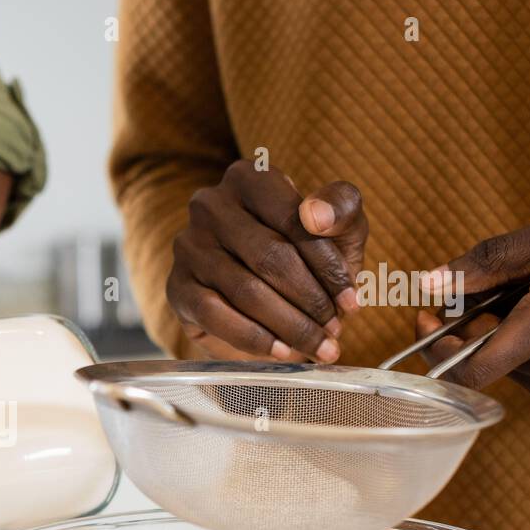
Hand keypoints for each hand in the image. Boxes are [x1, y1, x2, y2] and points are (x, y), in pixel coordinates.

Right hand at [167, 159, 367, 362]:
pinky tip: (282, 351)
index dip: (328, 267)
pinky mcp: (177, 286)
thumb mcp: (336, 226)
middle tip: (335, 331)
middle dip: (310, 301)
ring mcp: (189, 246)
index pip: (293, 221)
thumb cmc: (304, 253)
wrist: (262, 293)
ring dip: (289, 326)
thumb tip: (316, 214)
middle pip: (269, 258)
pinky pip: (216, 315)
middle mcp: (210, 205)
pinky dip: (254, 339)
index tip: (352, 302)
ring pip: (246, 291)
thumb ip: (341, 208)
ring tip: (318, 346)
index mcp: (249, 178)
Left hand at [417, 207, 529, 407]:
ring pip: (501, 365)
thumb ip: (494, 259)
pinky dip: (523, 346)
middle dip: (469, 327)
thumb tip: (432, 283)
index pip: (468, 370)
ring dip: (499, 334)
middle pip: (478, 360)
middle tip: (488, 291)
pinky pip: (525, 372)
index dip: (434, 349)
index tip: (424, 319)